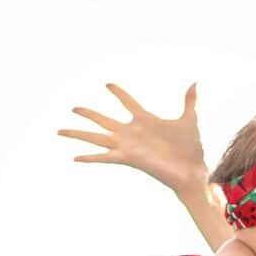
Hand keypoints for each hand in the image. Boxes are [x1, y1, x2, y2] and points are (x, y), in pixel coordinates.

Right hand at [59, 83, 208, 194]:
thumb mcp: (189, 120)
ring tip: (60, 130)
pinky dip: (90, 157)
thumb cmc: (191, 149)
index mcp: (145, 120)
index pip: (127, 102)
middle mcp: (132, 133)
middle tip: (73, 108)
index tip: (107, 83)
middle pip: (103, 120)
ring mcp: (128, 145)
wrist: (192, 171)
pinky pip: (104, 157)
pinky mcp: (128, 158)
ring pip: (97, 137)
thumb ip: (189, 101)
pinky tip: (74, 157)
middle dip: (88, 113)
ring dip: (78, 133)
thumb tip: (195, 83)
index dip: (118, 92)